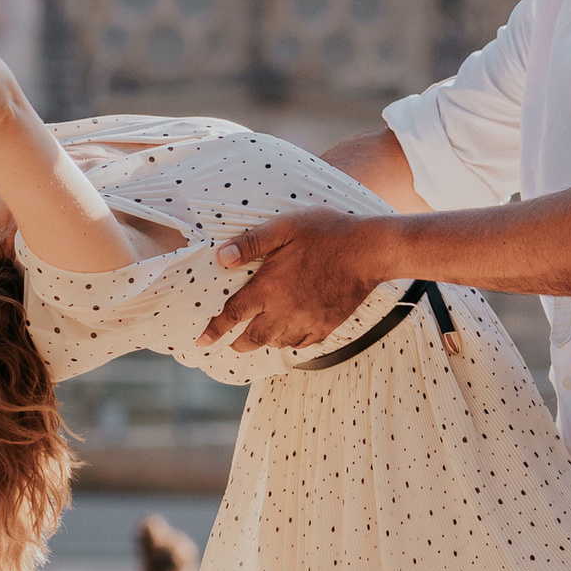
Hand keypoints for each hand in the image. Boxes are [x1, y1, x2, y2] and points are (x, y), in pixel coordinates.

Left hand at [203, 206, 391, 354]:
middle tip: (231, 343)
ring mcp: (307, 321)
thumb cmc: (326, 233)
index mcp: (268, 289)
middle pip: (253, 338)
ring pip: (277, 342)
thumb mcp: (285, 228)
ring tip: (260, 335)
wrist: (369, 250)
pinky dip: (291, 341)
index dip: (213, 330)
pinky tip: (291, 333)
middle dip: (238, 343)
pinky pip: (303, 343)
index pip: (232, 315)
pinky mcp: (327, 325)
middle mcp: (284, 311)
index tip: (201, 342)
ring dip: (265, 341)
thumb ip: (251, 244)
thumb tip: (221, 257)